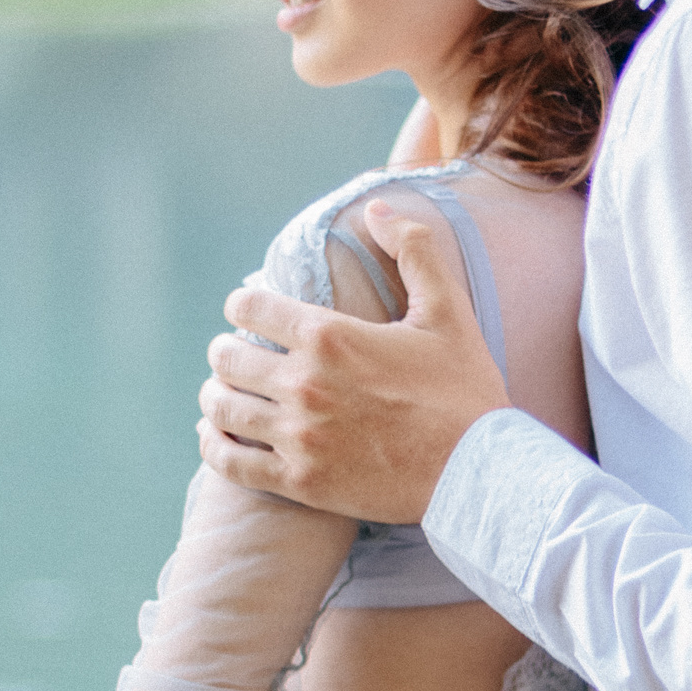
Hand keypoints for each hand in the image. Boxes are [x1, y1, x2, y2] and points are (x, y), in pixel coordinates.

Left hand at [198, 198, 510, 521]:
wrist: (478, 473)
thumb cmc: (463, 390)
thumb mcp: (447, 310)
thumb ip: (413, 249)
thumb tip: (377, 208)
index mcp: (331, 336)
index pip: (249, 306)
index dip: (242, 303)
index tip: (247, 310)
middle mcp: (304, 384)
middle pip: (227, 357)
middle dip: (226, 350)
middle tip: (234, 354)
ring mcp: (298, 437)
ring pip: (222, 409)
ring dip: (216, 395)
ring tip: (223, 392)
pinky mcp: (300, 482)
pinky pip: (231, 462)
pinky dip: (213, 445)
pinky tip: (214, 436)